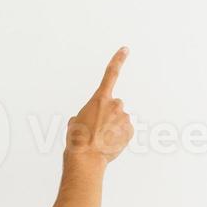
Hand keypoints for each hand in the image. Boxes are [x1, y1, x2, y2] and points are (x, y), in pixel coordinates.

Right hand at [66, 47, 133, 164]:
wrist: (86, 157)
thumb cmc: (77, 139)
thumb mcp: (75, 121)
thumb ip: (86, 113)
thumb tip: (91, 120)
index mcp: (100, 99)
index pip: (111, 74)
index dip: (118, 59)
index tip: (126, 49)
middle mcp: (115, 104)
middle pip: (114, 105)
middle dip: (108, 114)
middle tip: (97, 128)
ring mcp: (124, 118)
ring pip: (120, 119)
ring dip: (113, 126)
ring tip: (101, 138)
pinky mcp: (130, 130)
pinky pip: (125, 131)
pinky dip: (119, 136)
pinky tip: (109, 143)